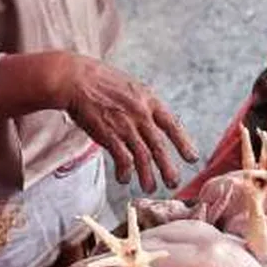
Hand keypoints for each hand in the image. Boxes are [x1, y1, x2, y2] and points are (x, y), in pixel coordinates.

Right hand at [61, 56, 197, 192]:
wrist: (74, 78)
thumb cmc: (99, 81)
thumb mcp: (130, 86)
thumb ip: (142, 105)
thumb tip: (150, 121)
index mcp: (148, 100)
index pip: (172, 124)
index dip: (183, 143)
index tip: (192, 158)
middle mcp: (140, 114)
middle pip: (159, 146)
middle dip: (168, 168)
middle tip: (174, 183)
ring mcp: (125, 125)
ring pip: (143, 157)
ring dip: (147, 176)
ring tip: (150, 188)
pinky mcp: (109, 135)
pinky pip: (122, 159)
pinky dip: (125, 172)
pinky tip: (124, 179)